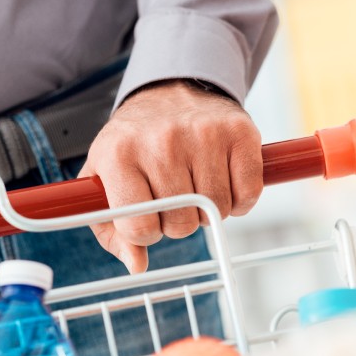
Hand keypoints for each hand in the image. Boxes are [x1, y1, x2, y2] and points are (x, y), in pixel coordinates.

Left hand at [79, 80, 262, 273]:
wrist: (172, 90)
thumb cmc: (137, 142)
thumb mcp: (107, 179)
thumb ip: (112, 229)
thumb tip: (137, 265)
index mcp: (119, 155)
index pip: (140, 227)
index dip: (148, 231)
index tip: (150, 215)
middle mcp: (161, 142)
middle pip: (182, 224)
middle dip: (181, 221)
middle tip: (177, 198)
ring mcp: (203, 135)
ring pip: (217, 212)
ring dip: (211, 211)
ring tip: (199, 186)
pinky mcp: (239, 132)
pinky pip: (248, 194)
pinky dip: (241, 200)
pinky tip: (226, 182)